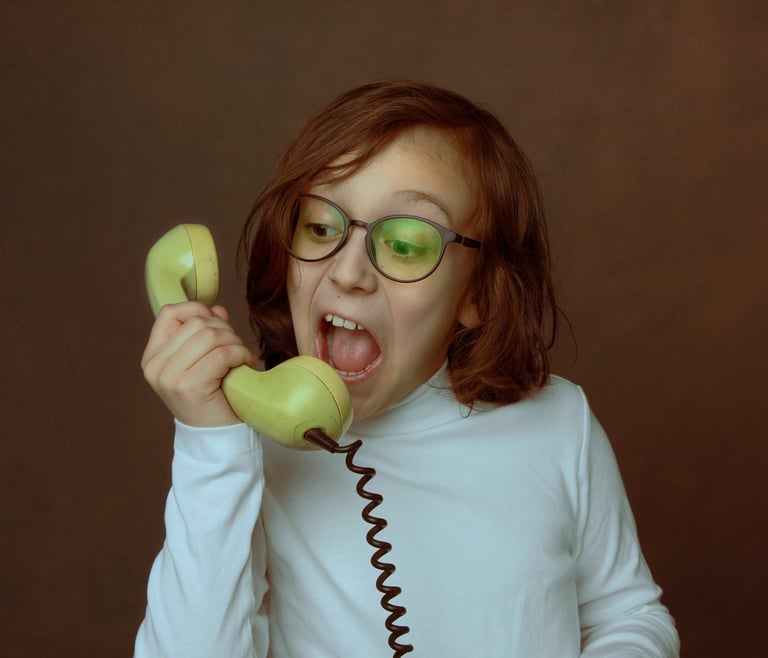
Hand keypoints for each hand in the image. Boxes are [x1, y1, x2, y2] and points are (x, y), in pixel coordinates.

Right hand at [141, 302, 257, 426]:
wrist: (216, 439)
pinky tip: (247, 364)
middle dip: (225, 329)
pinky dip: (241, 354)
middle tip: (237, 348)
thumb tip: (217, 308)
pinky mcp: (189, 386)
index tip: (219, 325)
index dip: (198, 310)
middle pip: (197, 322)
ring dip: (235, 342)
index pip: (170, 313)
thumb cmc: (213, 398)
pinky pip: (222, 353)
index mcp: (153, 357)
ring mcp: (169, 377)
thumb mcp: (204, 361)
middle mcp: (155, 366)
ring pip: (211, 335)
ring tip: (242, 357)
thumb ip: (206, 332)